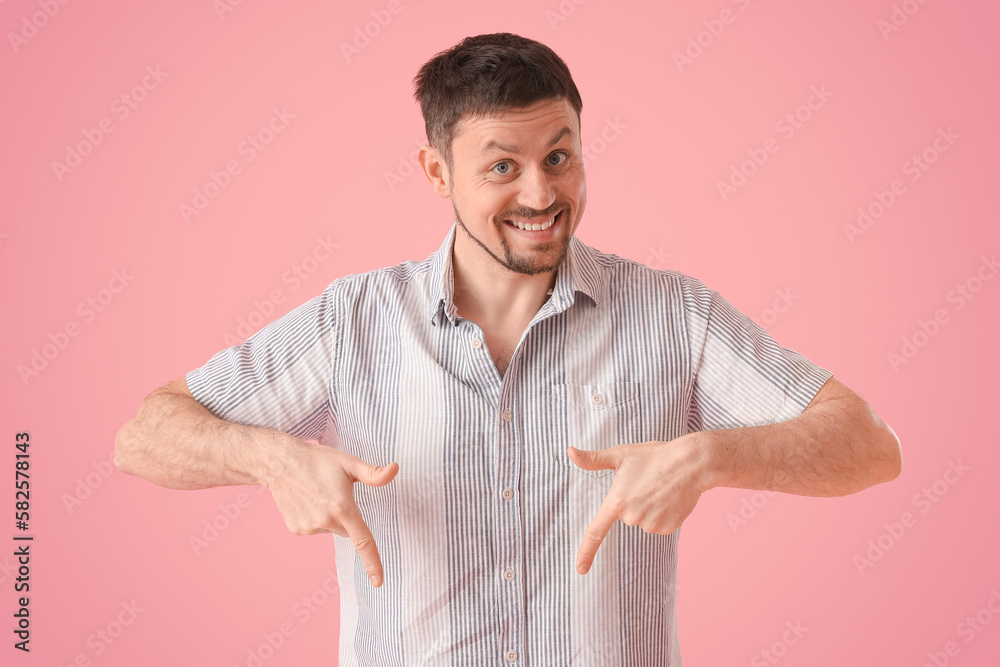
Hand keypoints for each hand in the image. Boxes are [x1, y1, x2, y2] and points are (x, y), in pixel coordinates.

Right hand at [265, 438, 397, 586]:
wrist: (280, 463)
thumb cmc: (318, 461)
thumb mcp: (349, 463)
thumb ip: (373, 473)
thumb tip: (395, 470)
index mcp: (342, 508)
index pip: (363, 541)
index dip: (373, 563)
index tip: (379, 582)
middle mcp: (325, 522)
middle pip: (347, 531)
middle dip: (346, 517)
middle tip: (334, 494)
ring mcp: (309, 528)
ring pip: (330, 529)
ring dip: (329, 517)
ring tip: (317, 493)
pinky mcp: (296, 529)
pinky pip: (315, 529)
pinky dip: (315, 518)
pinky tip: (306, 500)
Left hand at [567, 434, 711, 574]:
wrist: (691, 463)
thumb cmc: (654, 456)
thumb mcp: (621, 454)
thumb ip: (592, 459)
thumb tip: (569, 451)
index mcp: (617, 501)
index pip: (596, 531)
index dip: (586, 552)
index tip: (580, 569)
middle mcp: (632, 517)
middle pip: (626, 517)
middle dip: (633, 502)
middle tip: (646, 484)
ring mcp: (651, 524)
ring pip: (643, 521)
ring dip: (649, 508)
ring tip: (660, 488)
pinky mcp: (668, 529)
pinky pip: (658, 524)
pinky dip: (662, 513)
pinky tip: (670, 498)